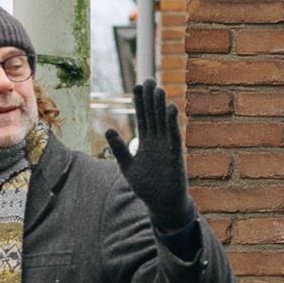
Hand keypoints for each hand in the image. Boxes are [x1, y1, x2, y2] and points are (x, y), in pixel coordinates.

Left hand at [104, 79, 194, 233]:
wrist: (162, 203)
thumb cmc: (146, 186)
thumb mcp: (127, 166)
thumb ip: (118, 149)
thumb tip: (108, 130)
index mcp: (146, 142)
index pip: (143, 117)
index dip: (140, 102)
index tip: (137, 85)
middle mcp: (157, 141)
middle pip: (153, 115)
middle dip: (150, 98)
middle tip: (147, 79)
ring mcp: (167, 146)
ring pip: (163, 122)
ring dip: (160, 106)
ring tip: (157, 89)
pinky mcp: (175, 154)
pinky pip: (173, 135)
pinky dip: (172, 122)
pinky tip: (170, 108)